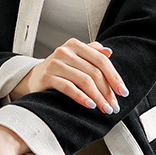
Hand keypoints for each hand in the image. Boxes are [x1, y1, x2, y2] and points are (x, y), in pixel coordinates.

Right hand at [10, 38, 128, 114]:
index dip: (114, 77)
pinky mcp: (47, 77)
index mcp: (75, 45)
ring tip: (105, 109)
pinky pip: (69, 88)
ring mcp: (55, 63)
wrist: (32, 78)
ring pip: (84, 81)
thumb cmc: (59, 70)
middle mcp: (65, 51)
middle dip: (107, 91)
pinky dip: (82, 97)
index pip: (101, 60)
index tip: (123, 92)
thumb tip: (109, 52)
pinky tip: (90, 106)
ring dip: (98, 97)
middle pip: (94, 72)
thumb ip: (92, 53)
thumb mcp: (75, 58)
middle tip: (114, 106)